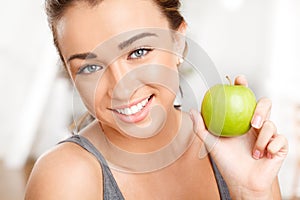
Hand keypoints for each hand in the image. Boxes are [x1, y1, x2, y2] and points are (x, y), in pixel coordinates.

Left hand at [190, 75, 287, 198]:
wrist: (242, 183)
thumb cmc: (226, 163)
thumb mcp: (210, 144)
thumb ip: (200, 128)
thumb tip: (193, 110)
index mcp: (240, 121)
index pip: (243, 99)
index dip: (242, 87)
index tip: (238, 80)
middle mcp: (255, 125)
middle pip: (264, 104)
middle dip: (261, 107)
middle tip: (253, 120)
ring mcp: (268, 135)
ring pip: (272, 124)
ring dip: (262, 139)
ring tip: (254, 151)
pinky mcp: (278, 146)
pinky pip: (280, 139)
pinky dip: (271, 147)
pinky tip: (263, 155)